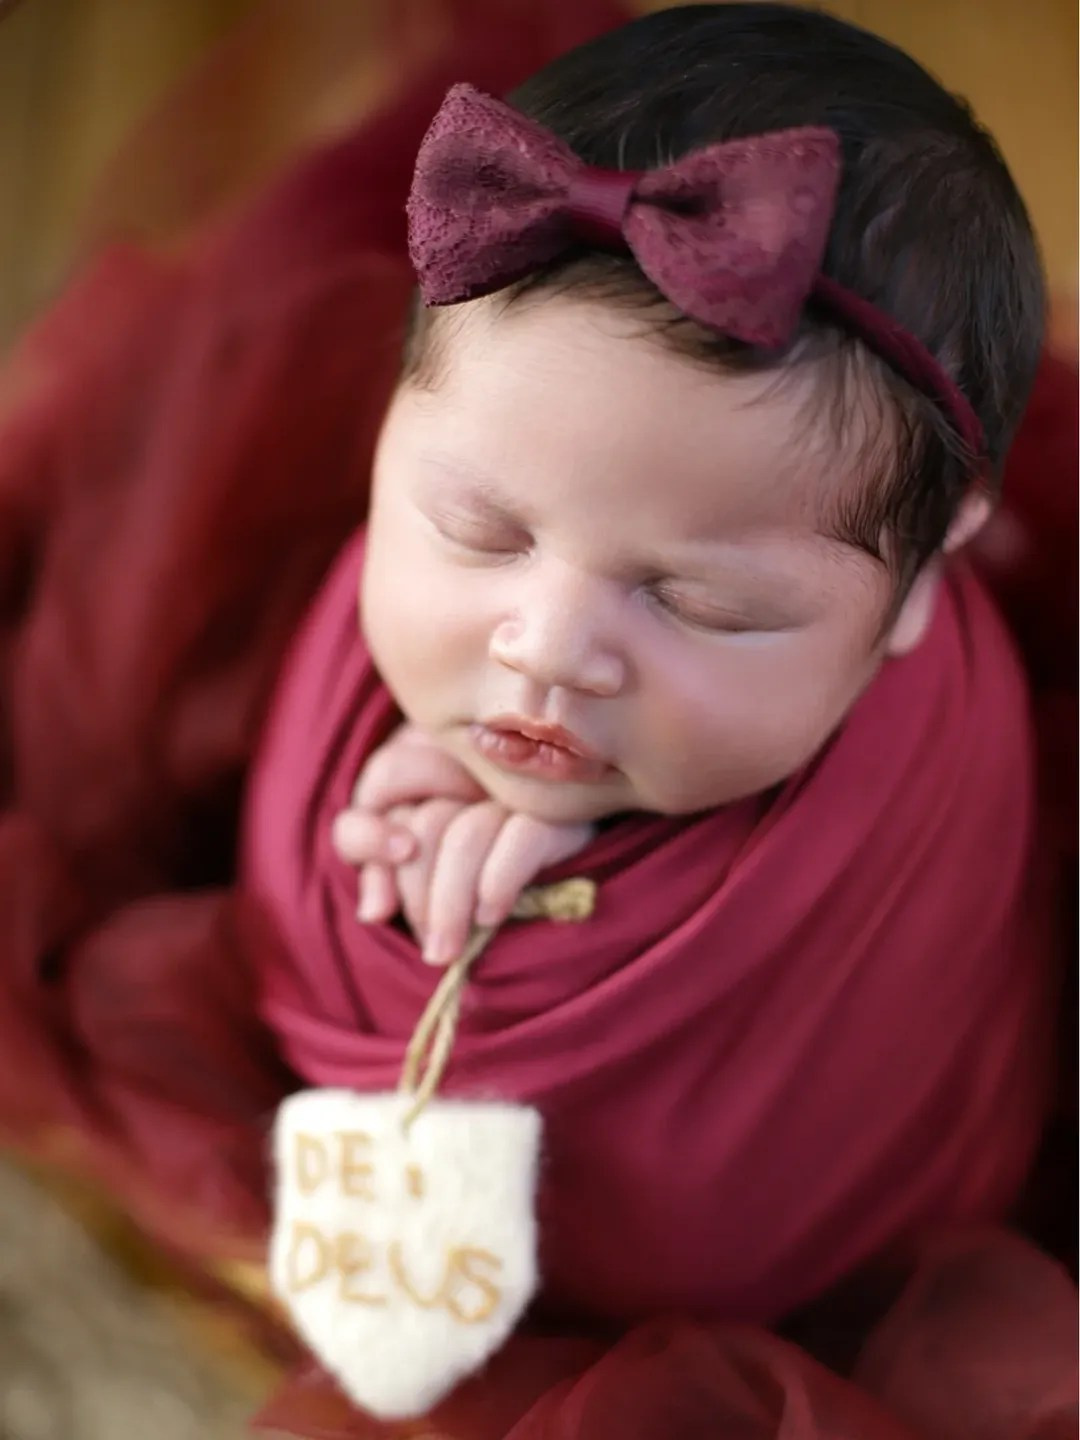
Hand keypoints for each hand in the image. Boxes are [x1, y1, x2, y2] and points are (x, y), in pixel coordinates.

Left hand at [331, 725, 592, 964]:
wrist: (582, 878)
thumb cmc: (483, 867)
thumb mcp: (419, 862)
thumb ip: (383, 870)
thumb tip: (374, 911)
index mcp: (440, 752)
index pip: (388, 776)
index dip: (370, 839)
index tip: (378, 907)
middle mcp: (478, 759)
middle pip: (427, 822)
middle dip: (417, 893)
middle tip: (429, 946)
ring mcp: (520, 786)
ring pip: (466, 836)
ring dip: (450, 904)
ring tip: (450, 949)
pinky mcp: (562, 813)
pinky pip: (521, 840)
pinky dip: (497, 883)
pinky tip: (490, 915)